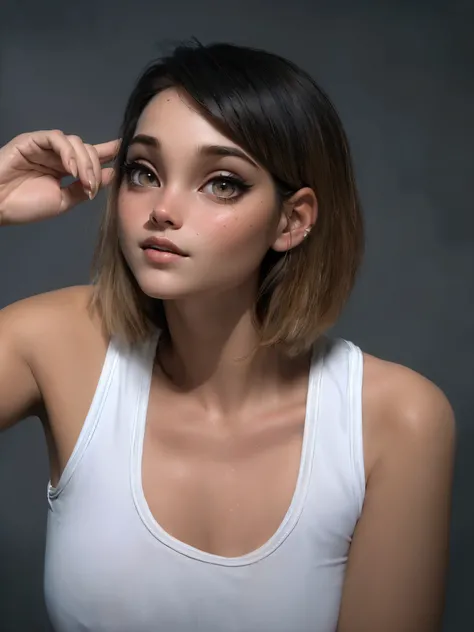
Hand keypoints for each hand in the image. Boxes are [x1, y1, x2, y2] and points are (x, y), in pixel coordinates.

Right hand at [0, 130, 119, 225]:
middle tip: (91, 187)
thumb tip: (110, 174)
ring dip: (84, 162)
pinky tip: (70, 168)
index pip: (90, 155)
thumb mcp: (64, 201)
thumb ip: (85, 187)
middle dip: (94, 167)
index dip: (108, 151)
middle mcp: (57, 155)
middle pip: (87, 149)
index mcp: (64, 168)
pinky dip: (67, 152)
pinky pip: (56, 138)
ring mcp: (45, 147)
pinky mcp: (32, 140)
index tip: (124, 150)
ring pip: (75, 142)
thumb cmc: (26, 205)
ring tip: (82, 180)